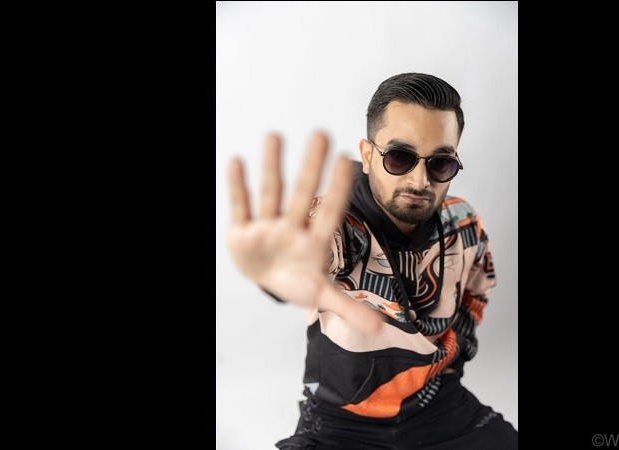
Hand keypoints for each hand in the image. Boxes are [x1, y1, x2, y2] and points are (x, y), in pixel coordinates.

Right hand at [227, 132, 381, 333]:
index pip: (330, 213)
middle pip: (302, 195)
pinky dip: (238, 187)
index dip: (338, 191)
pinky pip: (241, 207)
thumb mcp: (321, 295)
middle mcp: (292, 227)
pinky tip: (238, 162)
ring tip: (275, 135)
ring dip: (271, 166)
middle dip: (310, 168)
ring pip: (270, 193)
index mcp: (313, 242)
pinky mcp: (243, 232)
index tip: (348, 162)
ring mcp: (267, 226)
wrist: (268, 279)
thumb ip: (348, 307)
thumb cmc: (298, 281)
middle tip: (321, 134)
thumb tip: (380, 330)